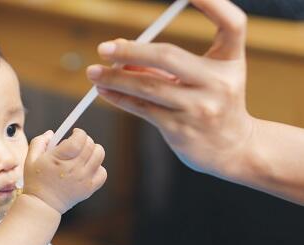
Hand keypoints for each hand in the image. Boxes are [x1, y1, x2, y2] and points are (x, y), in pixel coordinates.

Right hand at [23, 129, 106, 213]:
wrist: (43, 204)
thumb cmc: (36, 180)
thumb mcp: (30, 158)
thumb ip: (40, 141)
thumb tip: (52, 133)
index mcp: (59, 160)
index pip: (78, 140)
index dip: (79, 133)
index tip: (75, 133)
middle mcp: (74, 169)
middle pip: (90, 145)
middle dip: (85, 140)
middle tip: (78, 143)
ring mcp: (84, 179)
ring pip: (99, 155)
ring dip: (93, 150)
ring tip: (84, 153)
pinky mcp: (89, 188)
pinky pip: (103, 172)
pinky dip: (98, 167)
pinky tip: (88, 167)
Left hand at [86, 0, 253, 177]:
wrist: (232, 148)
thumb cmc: (215, 104)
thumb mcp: (205, 78)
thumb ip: (168, 65)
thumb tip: (123, 54)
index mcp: (230, 62)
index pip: (232, 24)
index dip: (213, 4)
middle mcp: (219, 83)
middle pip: (169, 57)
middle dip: (131, 50)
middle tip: (104, 48)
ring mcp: (199, 108)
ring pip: (148, 87)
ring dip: (115, 78)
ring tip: (94, 72)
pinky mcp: (180, 129)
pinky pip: (143, 109)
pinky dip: (120, 98)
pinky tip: (104, 91)